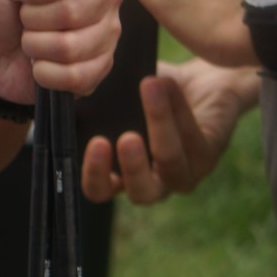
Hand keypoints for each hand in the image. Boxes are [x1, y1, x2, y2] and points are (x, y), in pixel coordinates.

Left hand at [0, 0, 123, 102]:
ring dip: (34, 45)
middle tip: (23, 15)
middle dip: (32, 17)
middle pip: (73, 11)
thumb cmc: (1, 3)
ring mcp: (107, 35)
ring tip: (29, 39)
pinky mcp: (99, 70)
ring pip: (70, 46)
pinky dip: (42, 71)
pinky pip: (73, 75)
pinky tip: (37, 63)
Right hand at [78, 58, 258, 203]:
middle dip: (132, 167)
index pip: (102, 190)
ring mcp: (184, 172)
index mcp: (124, 174)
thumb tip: (67, 93)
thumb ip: (94, 104)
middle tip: (125, 138)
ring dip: (159, 122)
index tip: (96, 143)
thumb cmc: (151, 93)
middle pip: (141, 194)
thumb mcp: (119, 99)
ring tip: (149, 86)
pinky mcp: (209, 155)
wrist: (201, 82)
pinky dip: (178, 106)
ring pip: (171, 161)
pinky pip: (193, 135)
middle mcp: (154, 181)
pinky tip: (167, 82)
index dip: (96, 175)